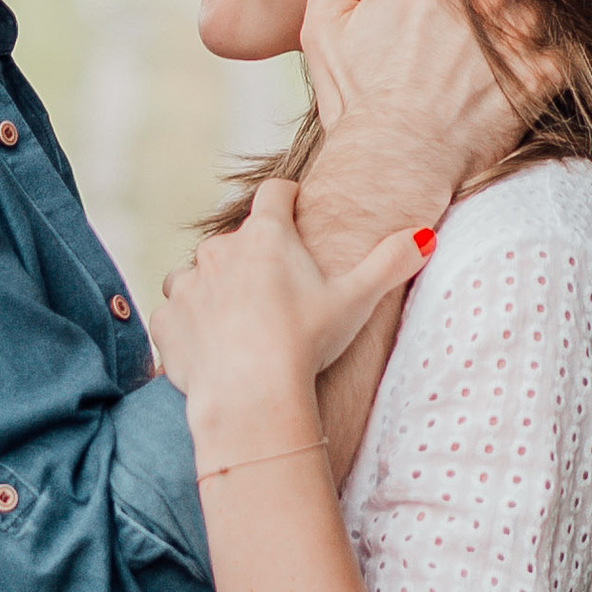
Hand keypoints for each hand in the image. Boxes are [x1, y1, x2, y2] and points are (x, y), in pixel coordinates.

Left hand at [152, 179, 429, 407]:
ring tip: (239, 322)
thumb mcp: (356, 301)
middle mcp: (219, 250)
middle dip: (253, 258)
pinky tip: (210, 348)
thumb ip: (390, 263)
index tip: (293, 207)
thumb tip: (425, 237)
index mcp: (266, 235)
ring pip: (198, 275)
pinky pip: (174, 314)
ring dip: (214, 290)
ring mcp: (187, 284)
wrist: (251, 397)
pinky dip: (188, 326)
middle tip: (276, 291)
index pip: (274, 194)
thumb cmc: (306, 343)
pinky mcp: (167, 320)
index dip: (286, 198)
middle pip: (237, 240)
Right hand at [298, 0, 555, 197]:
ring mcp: (510, 37)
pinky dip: (555, 53)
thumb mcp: (327, 26)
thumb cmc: (357, 99)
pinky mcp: (536, 77)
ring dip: (523, 18)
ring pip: (537, 2)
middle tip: (475, 10)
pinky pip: (565, 47)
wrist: (393, 165)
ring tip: (500, 44)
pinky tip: (530, 67)